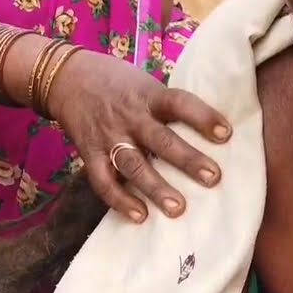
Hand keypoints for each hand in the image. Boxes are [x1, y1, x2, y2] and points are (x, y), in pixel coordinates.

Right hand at [45, 48, 231, 221]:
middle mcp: (130, 116)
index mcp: (150, 95)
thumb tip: (208, 129)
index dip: (203, 117)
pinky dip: (120, 199)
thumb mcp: (147, 84)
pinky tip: (140, 215)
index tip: (226, 133)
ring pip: (134, 164)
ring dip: (156, 188)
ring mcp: (109, 136)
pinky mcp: (90, 153)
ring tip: (178, 208)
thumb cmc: (119, 83)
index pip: (180, 103)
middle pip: (161, 140)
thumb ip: (168, 106)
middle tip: (213, 178)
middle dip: (188, 160)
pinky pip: (103, 180)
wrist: (66, 77)